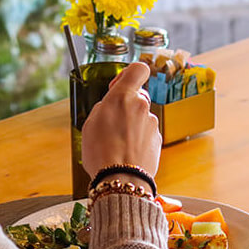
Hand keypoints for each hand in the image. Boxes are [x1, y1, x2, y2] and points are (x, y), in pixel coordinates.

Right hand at [81, 62, 160, 178]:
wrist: (120, 179)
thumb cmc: (101, 152)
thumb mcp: (90, 123)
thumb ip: (104, 107)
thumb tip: (111, 105)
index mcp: (123, 96)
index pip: (139, 69)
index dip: (130, 74)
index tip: (119, 85)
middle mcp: (141, 106)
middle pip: (137, 97)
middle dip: (126, 106)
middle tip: (112, 123)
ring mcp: (152, 123)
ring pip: (141, 117)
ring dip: (132, 125)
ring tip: (117, 144)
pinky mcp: (158, 139)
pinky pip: (146, 133)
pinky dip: (138, 139)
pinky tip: (127, 152)